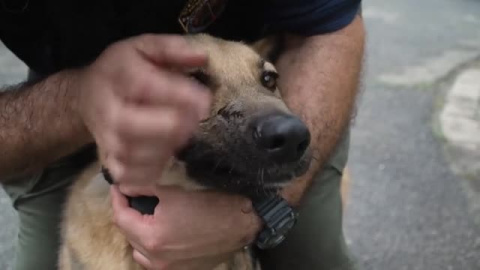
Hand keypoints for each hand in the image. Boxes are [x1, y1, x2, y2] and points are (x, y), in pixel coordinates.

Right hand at [74, 34, 211, 195]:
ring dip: (166, 150)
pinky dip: (152, 174)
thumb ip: (172, 49)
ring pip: (134, 155)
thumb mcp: (144, 47)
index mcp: (118, 76)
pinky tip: (166, 159)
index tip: (205, 101)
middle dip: (170, 126)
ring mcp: (108, 140)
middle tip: (195, 122)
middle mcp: (108, 110)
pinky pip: (132, 177)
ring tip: (182, 138)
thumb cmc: (122, 71)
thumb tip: (202, 57)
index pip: (144, 86)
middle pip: (133, 126)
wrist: (87, 97)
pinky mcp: (111, 162)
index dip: (178, 95)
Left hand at [110, 186, 261, 269]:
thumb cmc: (210, 206)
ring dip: (136, 233)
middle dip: (127, 214)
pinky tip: (160, 233)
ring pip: (139, 250)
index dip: (117, 199)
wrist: (240, 224)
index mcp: (151, 237)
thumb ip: (145, 189)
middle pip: (127, 234)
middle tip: (132, 197)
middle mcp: (155, 258)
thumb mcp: (174, 192)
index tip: (118, 187)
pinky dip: (150, 246)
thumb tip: (126, 185)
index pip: (121, 217)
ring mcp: (167, 268)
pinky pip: (154, 260)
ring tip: (145, 216)